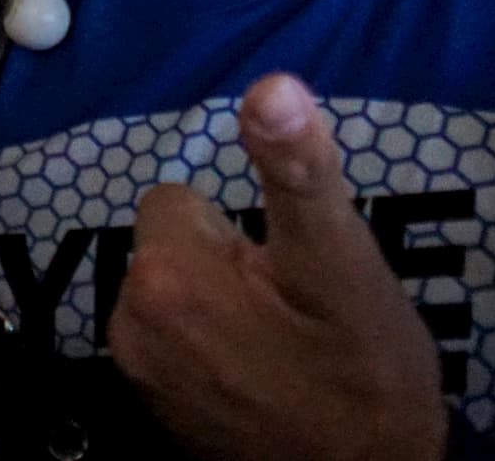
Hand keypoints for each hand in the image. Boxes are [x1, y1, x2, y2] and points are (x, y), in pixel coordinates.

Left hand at [107, 74, 447, 460]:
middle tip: (293, 304)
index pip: (178, 198)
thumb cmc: (365, 377)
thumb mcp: (344, 263)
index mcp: (165, 276)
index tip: (286, 267)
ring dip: (217, 301)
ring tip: (282, 339)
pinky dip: (208, 345)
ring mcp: (137, 374)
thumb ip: (299, 170)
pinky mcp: (152, 411)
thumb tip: (273, 84)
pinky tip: (260, 372)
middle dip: (225, 259)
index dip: (239, 223)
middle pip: (172, 243)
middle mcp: (129, 323)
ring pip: (174, 289)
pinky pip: (173, 339)